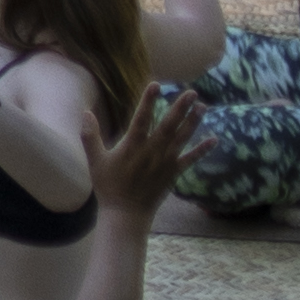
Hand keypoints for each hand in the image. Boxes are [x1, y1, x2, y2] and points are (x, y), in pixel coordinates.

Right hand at [101, 79, 203, 223]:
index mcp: (133, 146)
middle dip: (181, 108)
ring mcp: (165, 162)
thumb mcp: (95, 161)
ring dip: (193, 122)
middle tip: (192, 92)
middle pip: (169, 125)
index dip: (149, 101)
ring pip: (182, 138)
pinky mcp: (173, 173)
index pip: (142, 118)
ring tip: (203, 107)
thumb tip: (85, 112)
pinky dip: (202, 150)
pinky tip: (214, 140)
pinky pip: (190, 159)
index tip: (156, 85)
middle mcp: (152, 151)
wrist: (126, 214)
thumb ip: (90, 136)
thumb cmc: (109, 186)